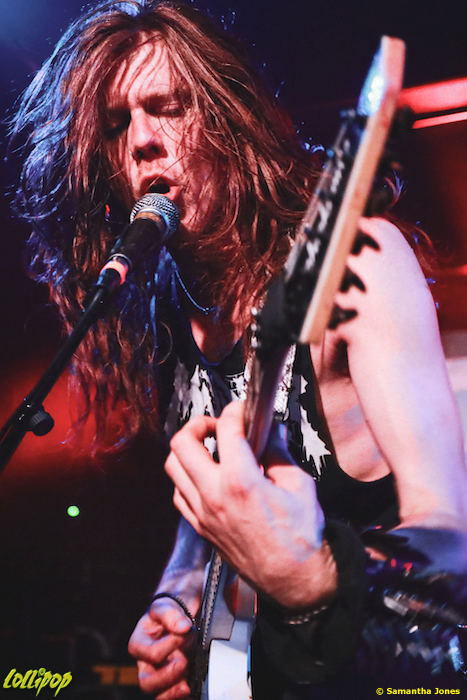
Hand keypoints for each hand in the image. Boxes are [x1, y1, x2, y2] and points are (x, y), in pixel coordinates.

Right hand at [128, 597, 194, 698]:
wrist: (182, 607)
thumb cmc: (169, 607)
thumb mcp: (167, 604)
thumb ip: (171, 614)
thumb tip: (182, 627)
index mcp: (140, 642)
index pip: (148, 654)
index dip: (167, 646)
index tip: (185, 632)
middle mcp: (148, 662)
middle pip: (147, 682)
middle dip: (166, 676)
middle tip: (183, 661)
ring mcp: (162, 673)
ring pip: (160, 694)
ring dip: (174, 692)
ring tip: (187, 684)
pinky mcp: (176, 680)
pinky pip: (175, 697)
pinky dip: (184, 698)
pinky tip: (193, 692)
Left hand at [166, 401, 336, 608]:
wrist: (295, 580)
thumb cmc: (300, 537)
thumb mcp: (299, 485)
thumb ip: (279, 453)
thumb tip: (271, 432)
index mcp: (240, 481)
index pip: (226, 429)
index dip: (234, 411)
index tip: (242, 410)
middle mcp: (214, 495)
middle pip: (182, 442)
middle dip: (198, 424)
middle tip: (217, 426)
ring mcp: (202, 512)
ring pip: (173, 467)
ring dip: (187, 450)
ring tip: (209, 448)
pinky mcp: (200, 527)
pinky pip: (178, 493)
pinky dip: (186, 478)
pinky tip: (206, 476)